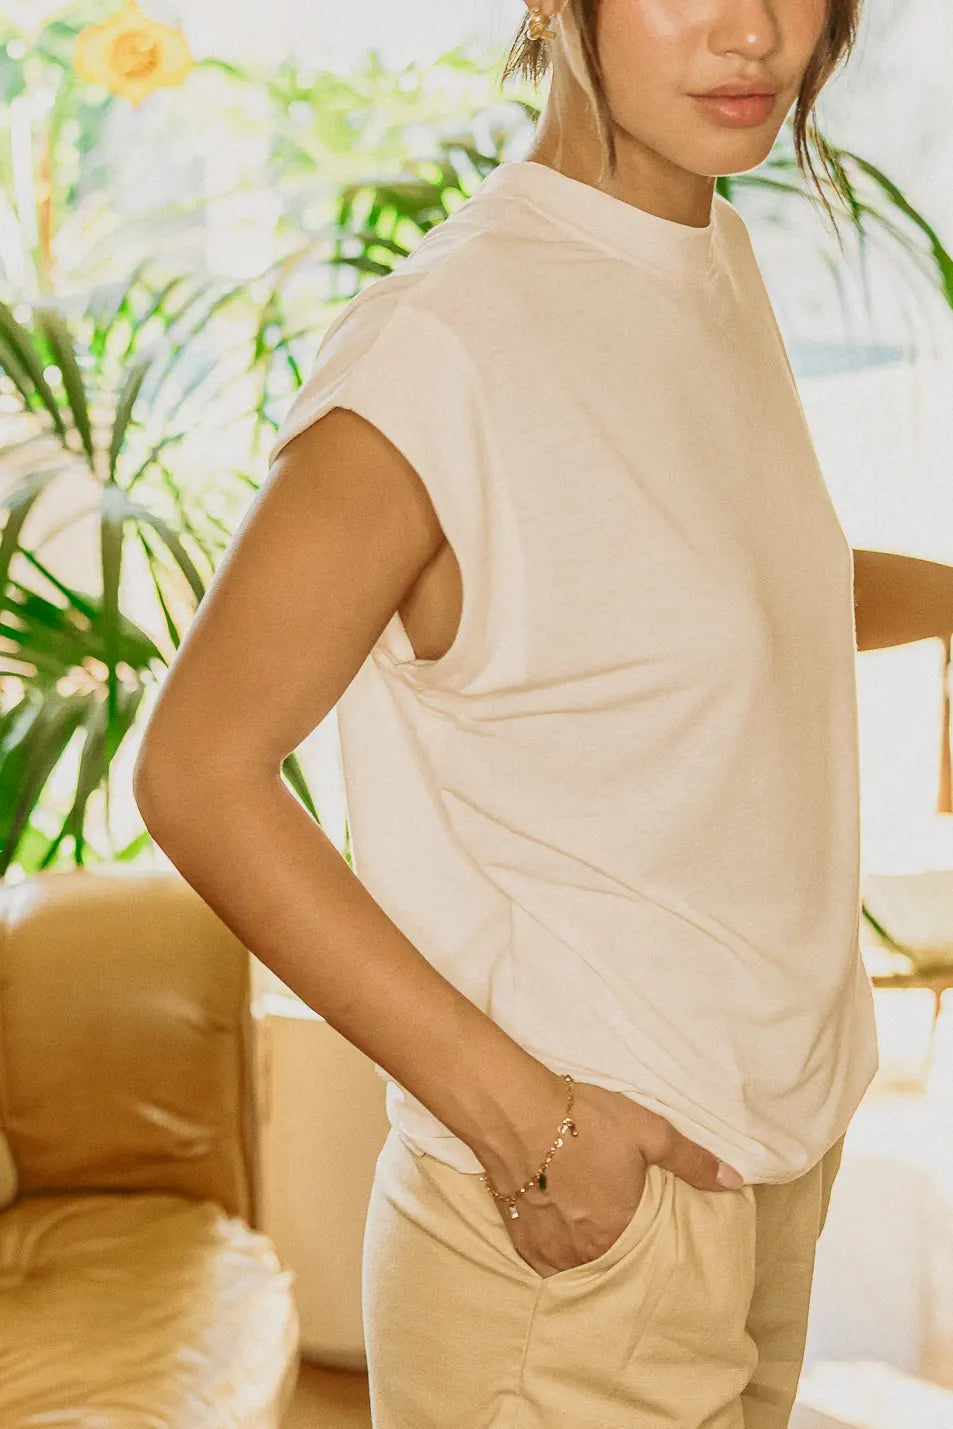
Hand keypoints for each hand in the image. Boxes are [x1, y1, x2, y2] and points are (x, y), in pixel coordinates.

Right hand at [485, 1081, 744, 1278]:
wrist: (514, 1111)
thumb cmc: (582, 1121)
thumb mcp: (648, 1132)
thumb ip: (692, 1161)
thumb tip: (734, 1182)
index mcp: (618, 1232)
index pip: (644, 1253)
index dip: (646, 1239)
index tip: (646, 1226)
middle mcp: (583, 1251)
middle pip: (607, 1261)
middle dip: (615, 1248)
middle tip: (616, 1228)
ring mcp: (547, 1249)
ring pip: (574, 1265)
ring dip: (584, 1254)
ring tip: (588, 1233)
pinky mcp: (518, 1238)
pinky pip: (543, 1262)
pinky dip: (553, 1253)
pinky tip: (558, 1234)